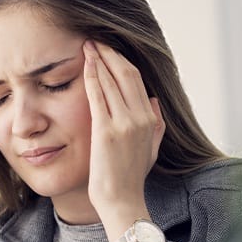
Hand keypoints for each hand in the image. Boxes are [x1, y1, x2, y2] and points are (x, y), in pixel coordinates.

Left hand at [83, 41, 164, 222]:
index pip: (136, 81)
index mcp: (150, 120)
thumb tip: (155, 100)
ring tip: (87, 45)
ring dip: (99, 59)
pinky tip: (85, 64)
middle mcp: (140, 117)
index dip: (122, 61)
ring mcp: (124, 124)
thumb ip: (156, 124)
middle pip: (126, 74)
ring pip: (112, 80)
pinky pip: (98, 96)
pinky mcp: (106, 132)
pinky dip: (92, 76)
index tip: (109, 50)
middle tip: (96, 40)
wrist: (121, 201)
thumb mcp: (151, 150)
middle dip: (110, 53)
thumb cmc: (131, 179)